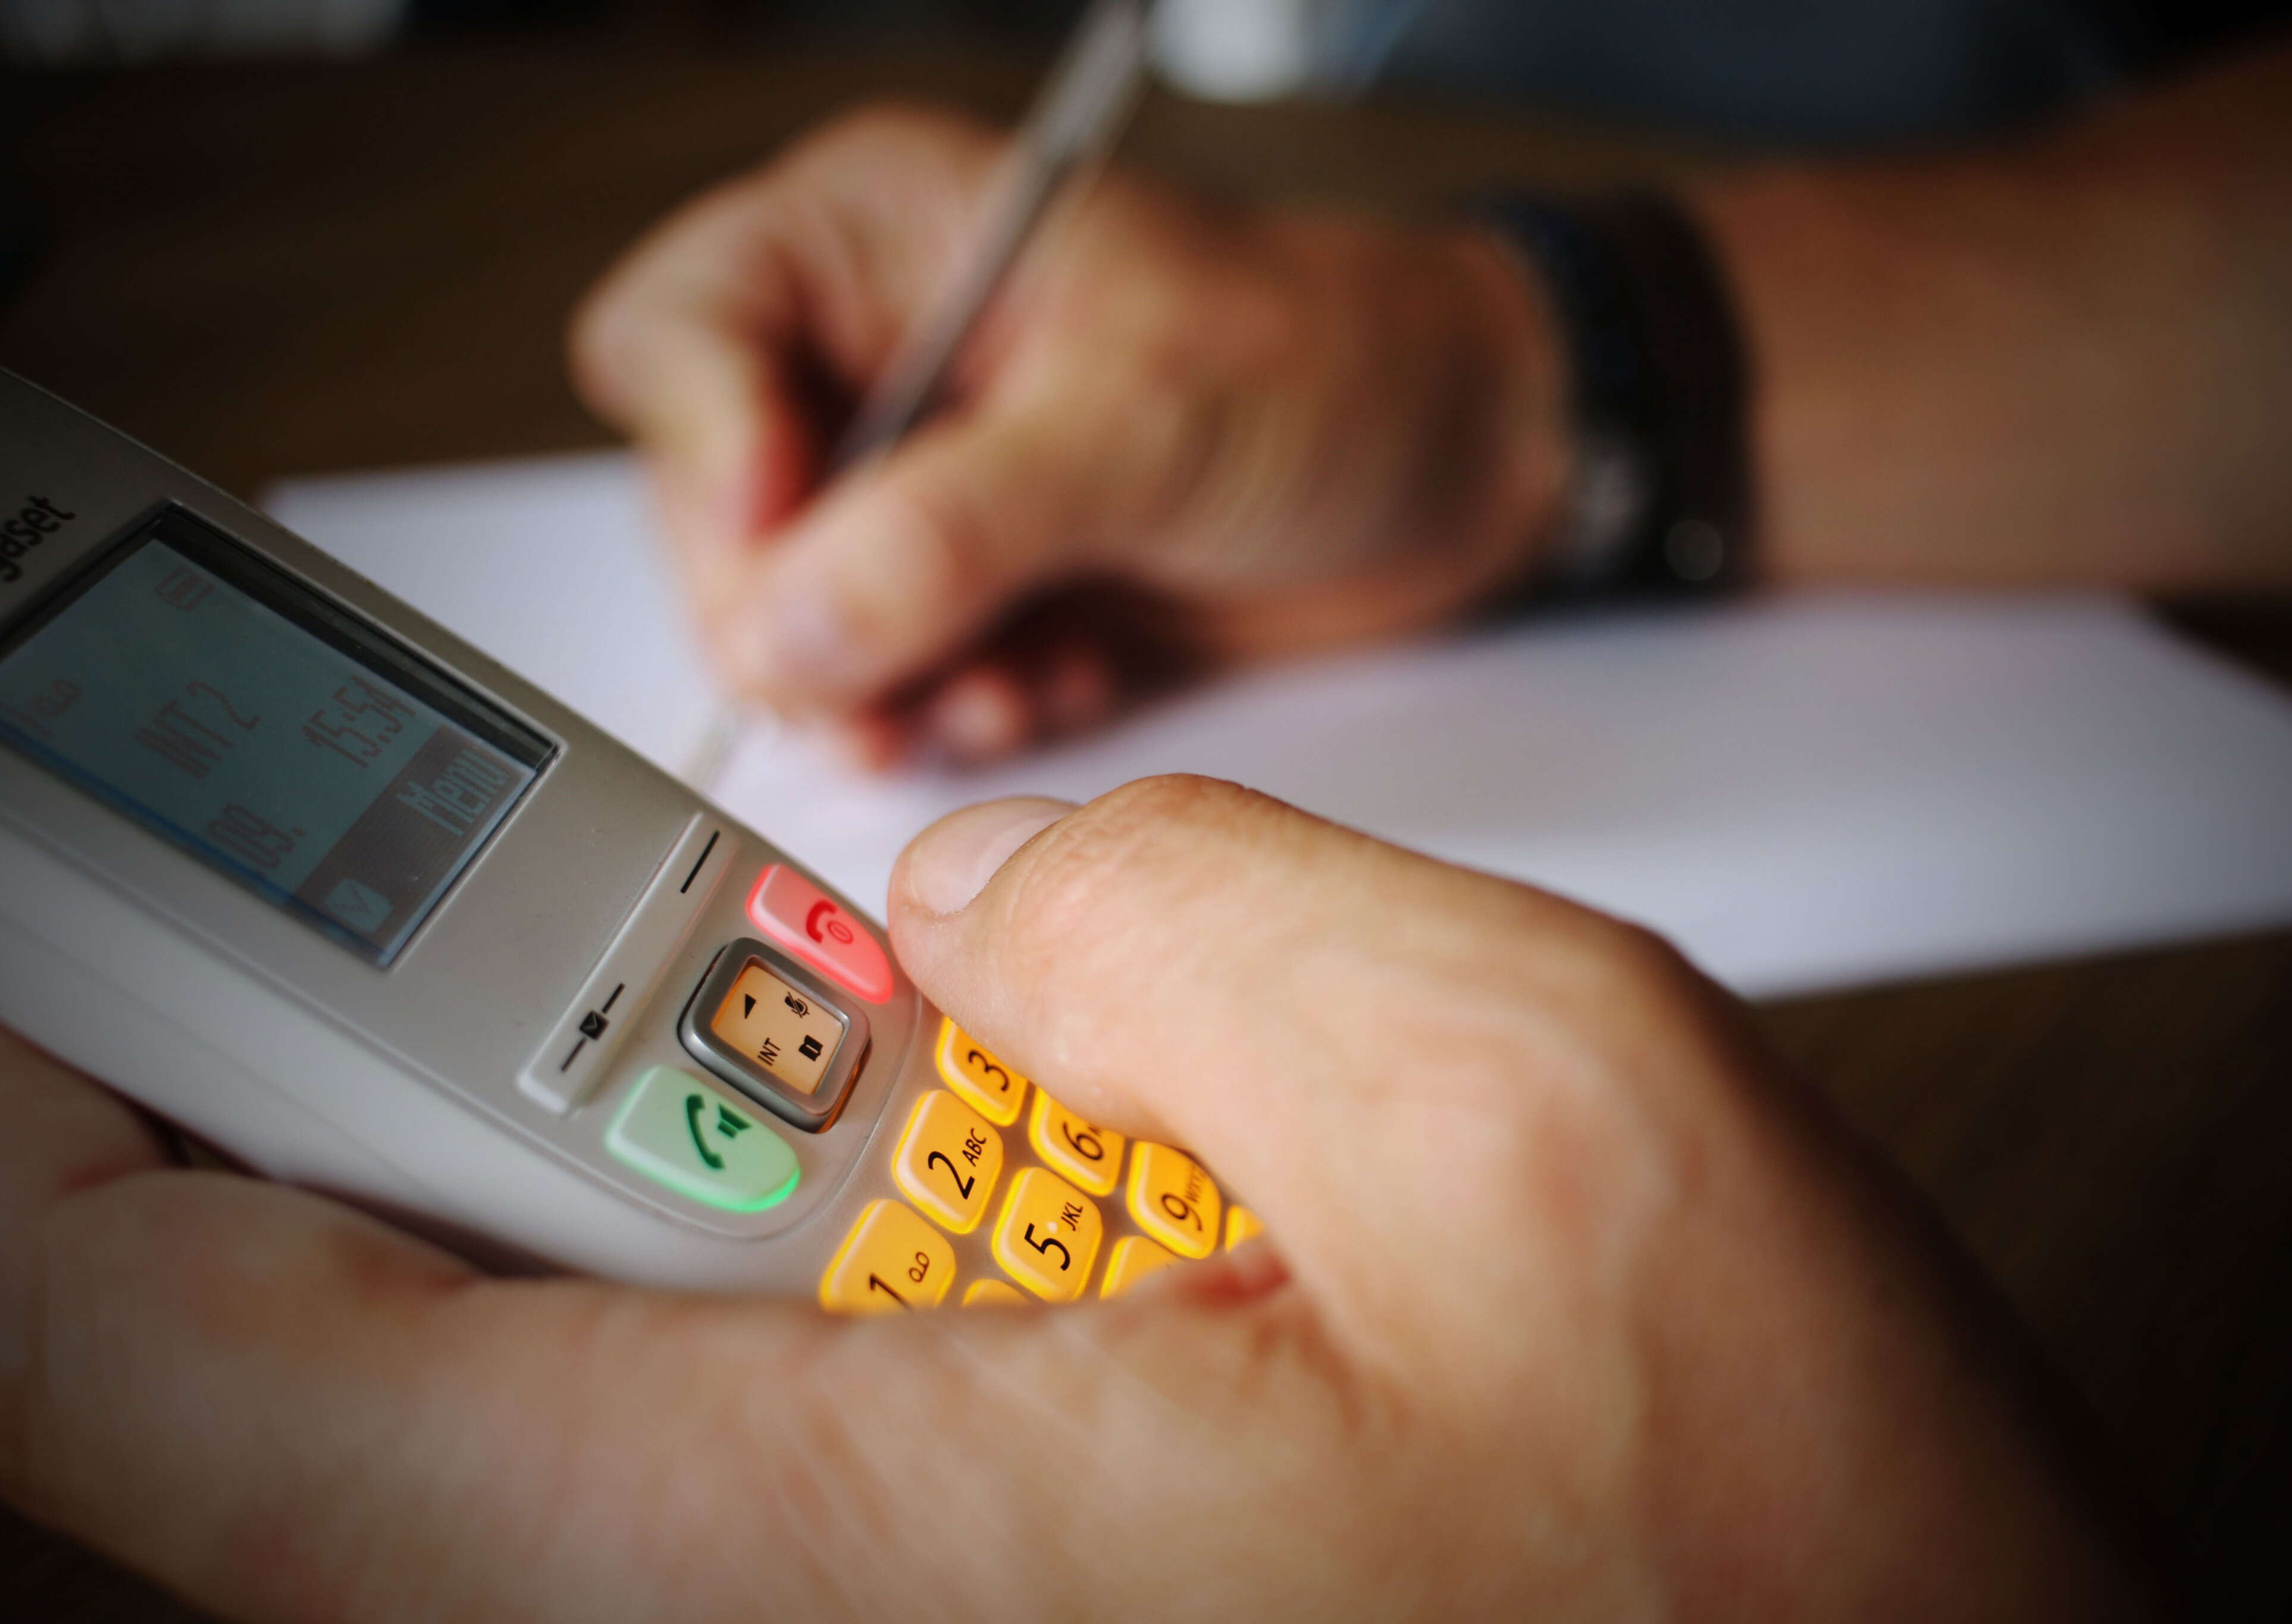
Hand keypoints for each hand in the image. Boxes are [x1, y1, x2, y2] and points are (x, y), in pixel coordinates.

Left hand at [0, 778, 2153, 1619]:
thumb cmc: (1795, 1565)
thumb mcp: (1526, 1094)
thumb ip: (1183, 916)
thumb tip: (989, 902)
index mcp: (843, 1560)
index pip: (199, 1400)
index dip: (57, 1165)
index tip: (80, 965)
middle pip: (330, 1407)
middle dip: (389, 1105)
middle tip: (523, 928)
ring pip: (517, 1426)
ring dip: (595, 1183)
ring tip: (798, 1050)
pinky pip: (698, 1466)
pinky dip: (728, 1278)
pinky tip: (906, 1189)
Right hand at [570, 106, 1570, 764]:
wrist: (1451, 467)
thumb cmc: (1327, 366)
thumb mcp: (1139, 423)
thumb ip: (954, 526)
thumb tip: (789, 630)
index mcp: (881, 237)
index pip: (682, 334)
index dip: (707, 450)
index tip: (786, 546)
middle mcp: (878, 359)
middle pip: (719, 506)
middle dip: (797, 614)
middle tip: (876, 684)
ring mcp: (921, 484)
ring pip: (797, 614)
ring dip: (880, 684)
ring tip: (996, 692)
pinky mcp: (976, 587)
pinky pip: (893, 678)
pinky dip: (955, 708)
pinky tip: (1048, 690)